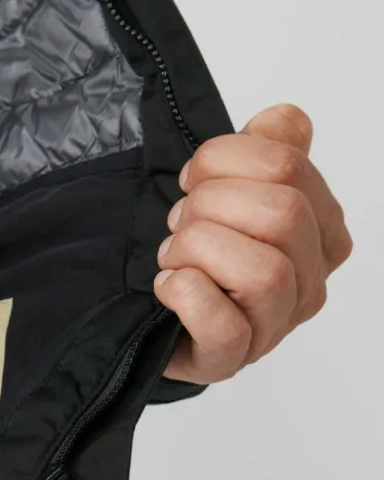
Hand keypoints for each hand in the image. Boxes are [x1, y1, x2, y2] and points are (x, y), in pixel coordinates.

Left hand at [154, 104, 351, 382]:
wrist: (159, 318)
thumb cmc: (200, 254)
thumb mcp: (231, 191)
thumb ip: (265, 150)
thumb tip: (281, 121)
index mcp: (320, 228)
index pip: (287, 164)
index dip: (223, 160)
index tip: (192, 180)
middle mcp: (309, 279)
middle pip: (282, 214)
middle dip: (210, 206)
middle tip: (179, 222)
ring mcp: (274, 325)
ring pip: (263, 272)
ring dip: (197, 251)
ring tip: (174, 257)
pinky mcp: (230, 359)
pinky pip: (224, 327)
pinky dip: (187, 296)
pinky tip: (169, 285)